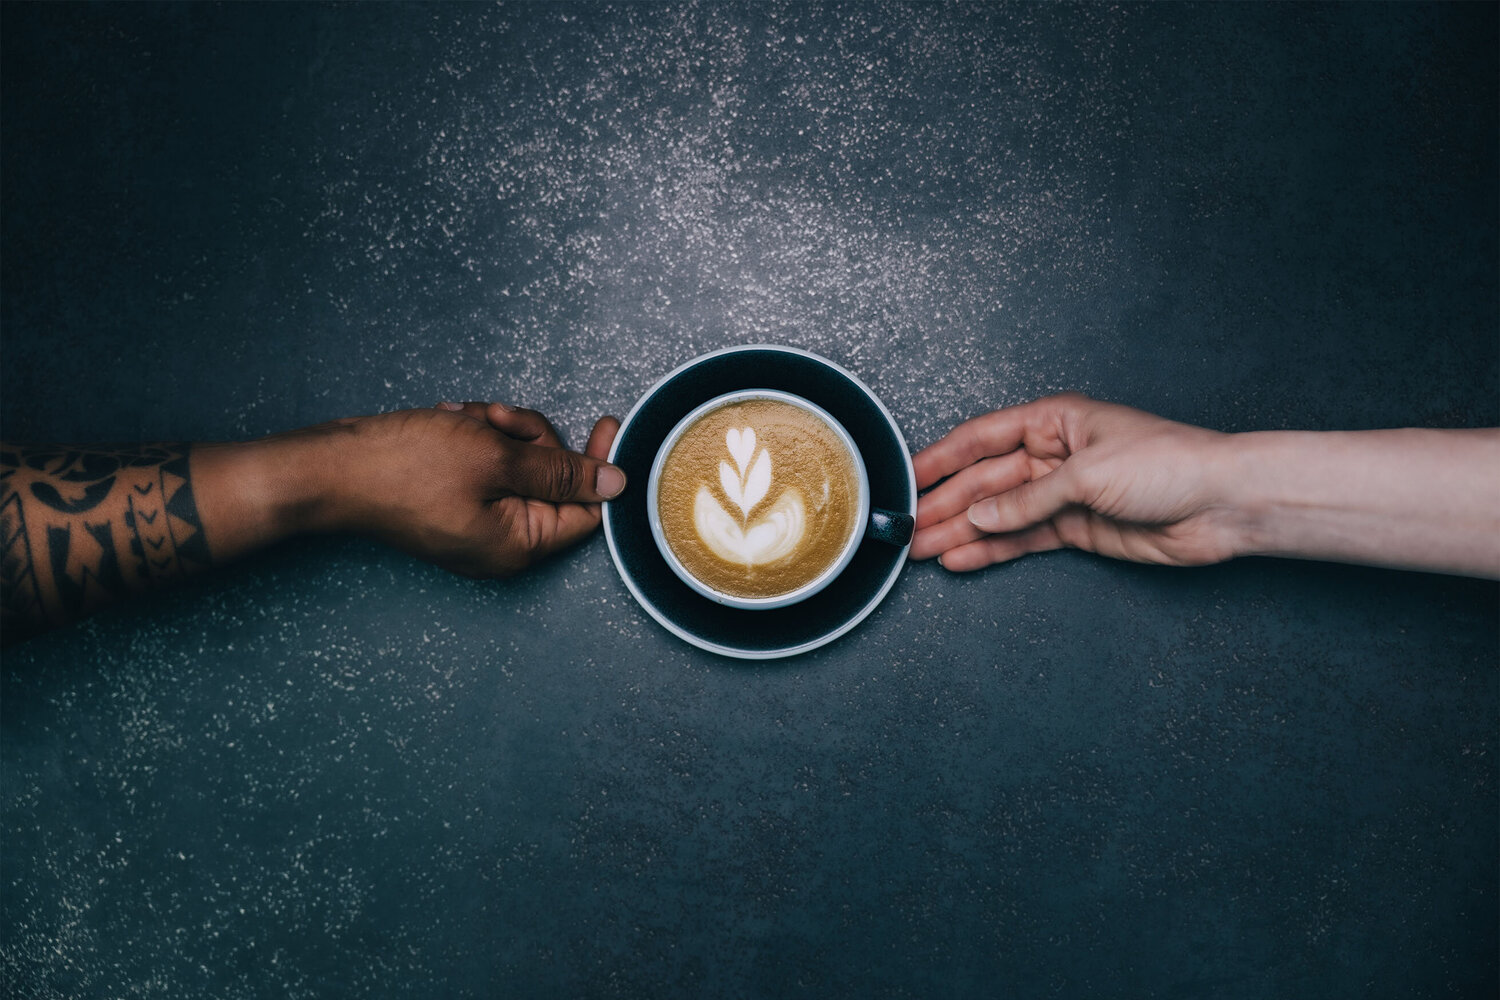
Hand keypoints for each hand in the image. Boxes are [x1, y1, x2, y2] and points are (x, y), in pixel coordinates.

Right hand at [235, 401, 623, 576]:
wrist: (333, 467)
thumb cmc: (406, 467)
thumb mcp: (497, 458)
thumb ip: (562, 472)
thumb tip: (616, 485)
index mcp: (519, 545)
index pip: (587, 510)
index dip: (599, 465)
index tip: (608, 423)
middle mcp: (501, 543)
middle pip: (552, 481)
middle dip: (531, 439)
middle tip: (498, 420)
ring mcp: (477, 524)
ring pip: (520, 465)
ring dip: (499, 432)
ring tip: (465, 420)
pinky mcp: (456, 503)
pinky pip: (488, 466)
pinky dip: (477, 439)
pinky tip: (452, 424)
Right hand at [912, 393, 1239, 570]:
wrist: (1221, 504)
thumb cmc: (1170, 464)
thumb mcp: (1087, 474)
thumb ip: (1028, 499)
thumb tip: (982, 515)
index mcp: (1055, 421)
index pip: (983, 437)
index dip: (942, 458)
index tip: (908, 476)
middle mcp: (1055, 455)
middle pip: (985, 480)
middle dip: (946, 503)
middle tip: (909, 526)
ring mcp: (1063, 494)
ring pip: (999, 514)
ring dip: (962, 531)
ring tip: (924, 549)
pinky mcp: (1076, 528)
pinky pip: (1023, 539)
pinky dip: (993, 550)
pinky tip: (964, 558)